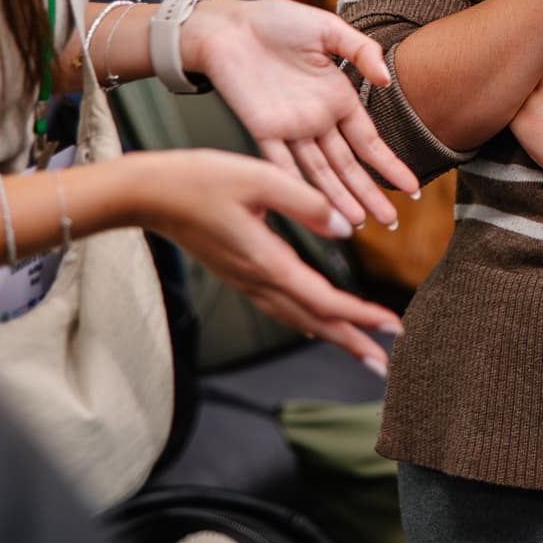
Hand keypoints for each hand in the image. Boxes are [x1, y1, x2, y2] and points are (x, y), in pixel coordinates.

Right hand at [130, 149, 402, 372]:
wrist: (150, 193)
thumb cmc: (201, 180)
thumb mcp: (260, 178)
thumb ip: (307, 203)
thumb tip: (345, 228)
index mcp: (267, 262)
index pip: (323, 300)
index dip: (361, 315)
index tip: (392, 326)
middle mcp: (257, 280)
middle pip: (312, 321)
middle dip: (350, 341)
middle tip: (382, 363)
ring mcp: (245, 280)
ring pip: (295, 317)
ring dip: (330, 334)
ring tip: (358, 348)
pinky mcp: (237, 273)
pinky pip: (278, 307)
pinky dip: (304, 319)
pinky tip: (314, 320)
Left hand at [184, 0, 421, 228]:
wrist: (228, 26)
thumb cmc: (276, 22)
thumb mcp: (327, 29)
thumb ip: (361, 50)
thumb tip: (387, 79)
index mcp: (336, 98)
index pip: (369, 141)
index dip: (389, 165)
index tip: (412, 188)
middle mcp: (317, 120)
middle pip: (348, 166)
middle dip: (370, 194)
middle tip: (392, 222)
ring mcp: (291, 129)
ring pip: (320, 172)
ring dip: (339, 199)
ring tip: (360, 225)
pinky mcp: (263, 130)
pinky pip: (283, 163)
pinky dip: (297, 185)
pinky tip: (312, 207)